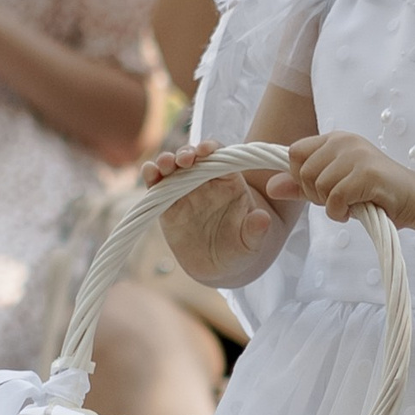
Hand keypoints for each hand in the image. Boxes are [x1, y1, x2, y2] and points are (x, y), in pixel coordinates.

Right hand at [142, 141, 286, 278]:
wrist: (220, 265)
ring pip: (173, 167)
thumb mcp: (252, 241)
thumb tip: (263, 220)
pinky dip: (151, 175)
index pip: (220, 156)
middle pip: (193, 157)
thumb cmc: (240, 247)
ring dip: (167, 161)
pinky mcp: (167, 204)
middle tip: (184, 160)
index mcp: (228, 182)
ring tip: (165, 165)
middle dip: (187, 153)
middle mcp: (205, 181)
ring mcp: (184, 190)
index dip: (212, 148)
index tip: (207, 150)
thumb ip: (256, 229)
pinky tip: (150, 173)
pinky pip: (157, 186)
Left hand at [283, 128, 414, 227]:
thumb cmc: (373, 194)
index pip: (295, 153)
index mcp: (334, 139)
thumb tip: (270, 187)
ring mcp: (357, 154)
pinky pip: (335, 198)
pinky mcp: (368, 173)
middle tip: (340, 200)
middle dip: (316, 195)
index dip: (301, 178)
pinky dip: (341, 213)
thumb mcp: (333, 187)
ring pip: (319, 186)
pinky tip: (356, 211)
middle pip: (304, 172)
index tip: (322, 190)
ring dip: (331, 206)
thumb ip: (301, 186)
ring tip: (352, 204)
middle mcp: (344, 141)